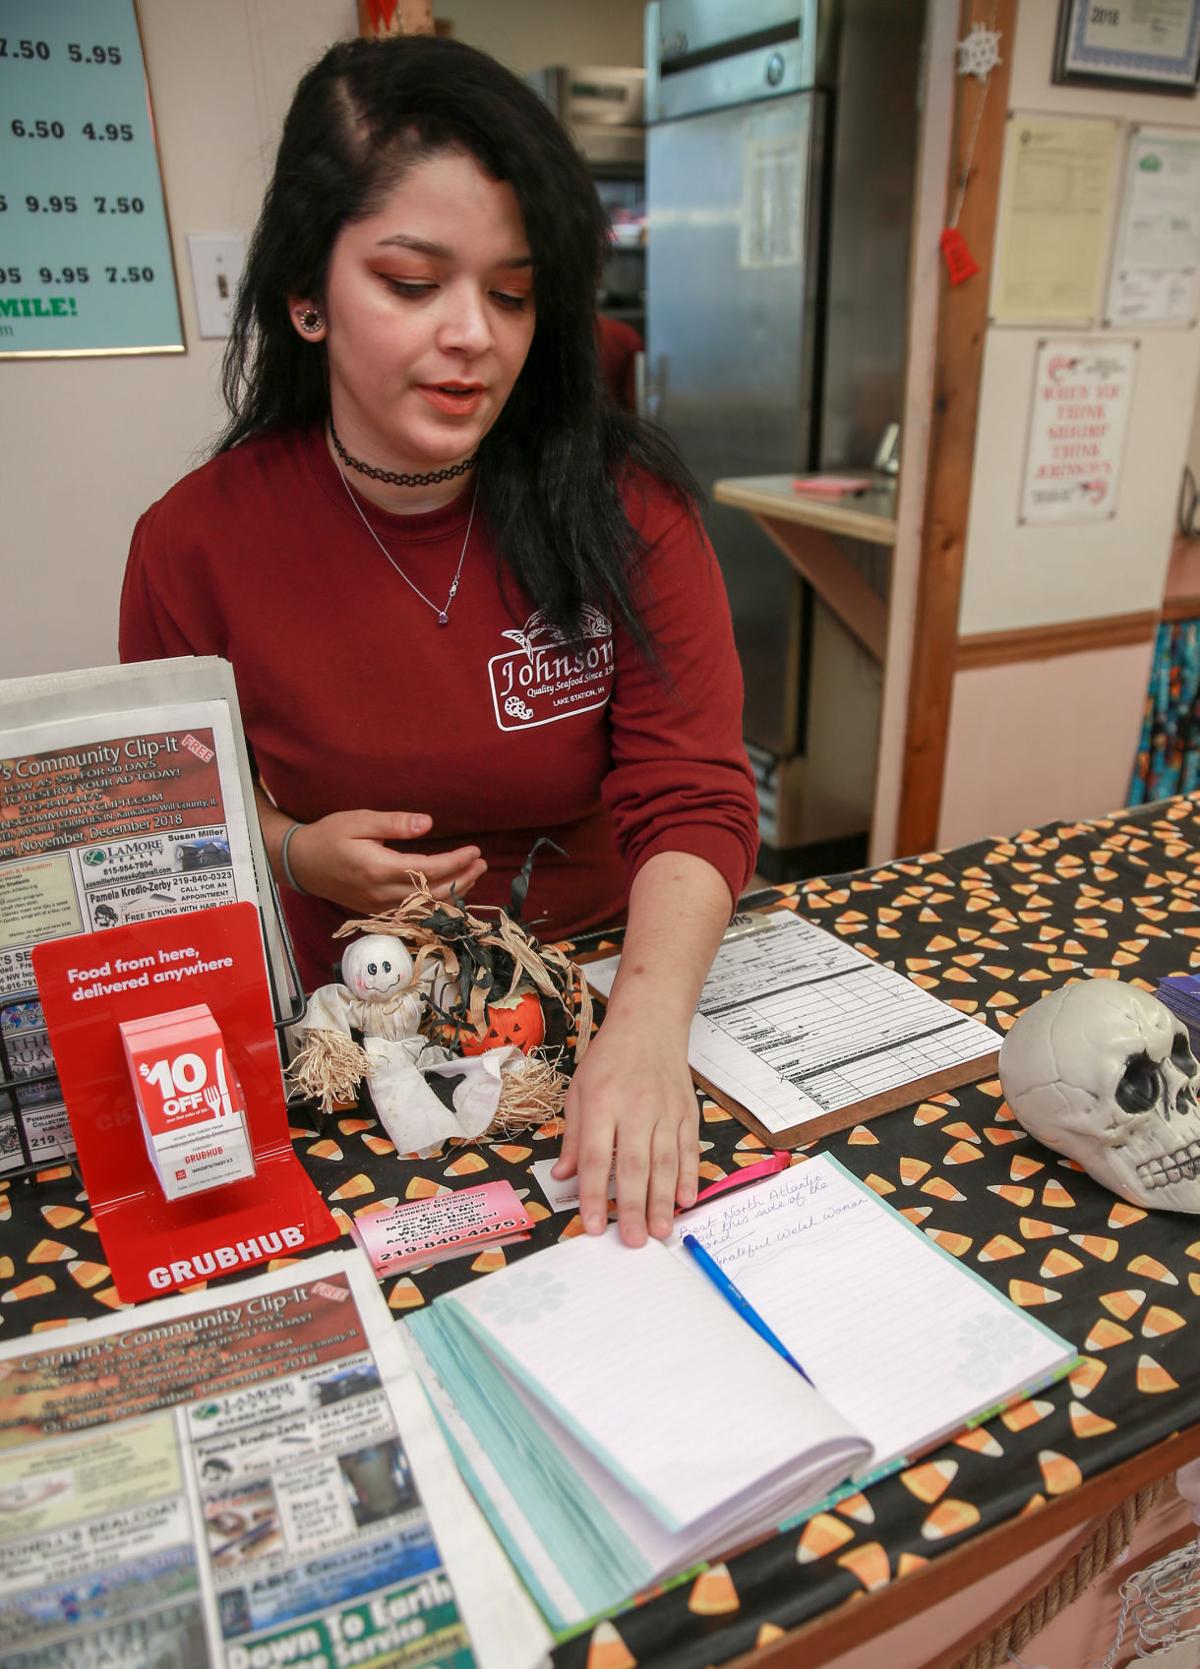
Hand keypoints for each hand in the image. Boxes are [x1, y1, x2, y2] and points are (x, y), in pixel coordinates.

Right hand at [285, 809, 485, 911]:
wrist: (300, 863)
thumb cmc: (328, 836)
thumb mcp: (359, 821)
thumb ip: (395, 824)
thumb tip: (428, 824)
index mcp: (378, 869)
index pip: (428, 870)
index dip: (455, 862)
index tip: (474, 851)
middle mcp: (381, 893)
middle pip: (432, 893)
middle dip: (462, 879)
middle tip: (482, 863)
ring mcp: (379, 906)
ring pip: (425, 906)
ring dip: (452, 892)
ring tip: (473, 875)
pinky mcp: (377, 910)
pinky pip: (414, 912)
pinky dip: (435, 902)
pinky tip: (449, 891)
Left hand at [552, 1015, 699, 1247]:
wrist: (650, 1024)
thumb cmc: (609, 1059)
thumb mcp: (579, 1091)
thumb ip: (575, 1137)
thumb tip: (563, 1176)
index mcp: (602, 1103)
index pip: (597, 1157)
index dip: (594, 1194)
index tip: (592, 1227)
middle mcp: (636, 1108)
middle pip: (635, 1165)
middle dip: (634, 1207)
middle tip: (633, 1241)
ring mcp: (665, 1110)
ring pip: (666, 1162)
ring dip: (663, 1200)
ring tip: (660, 1231)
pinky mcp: (687, 1112)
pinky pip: (689, 1149)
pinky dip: (689, 1176)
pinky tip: (686, 1200)